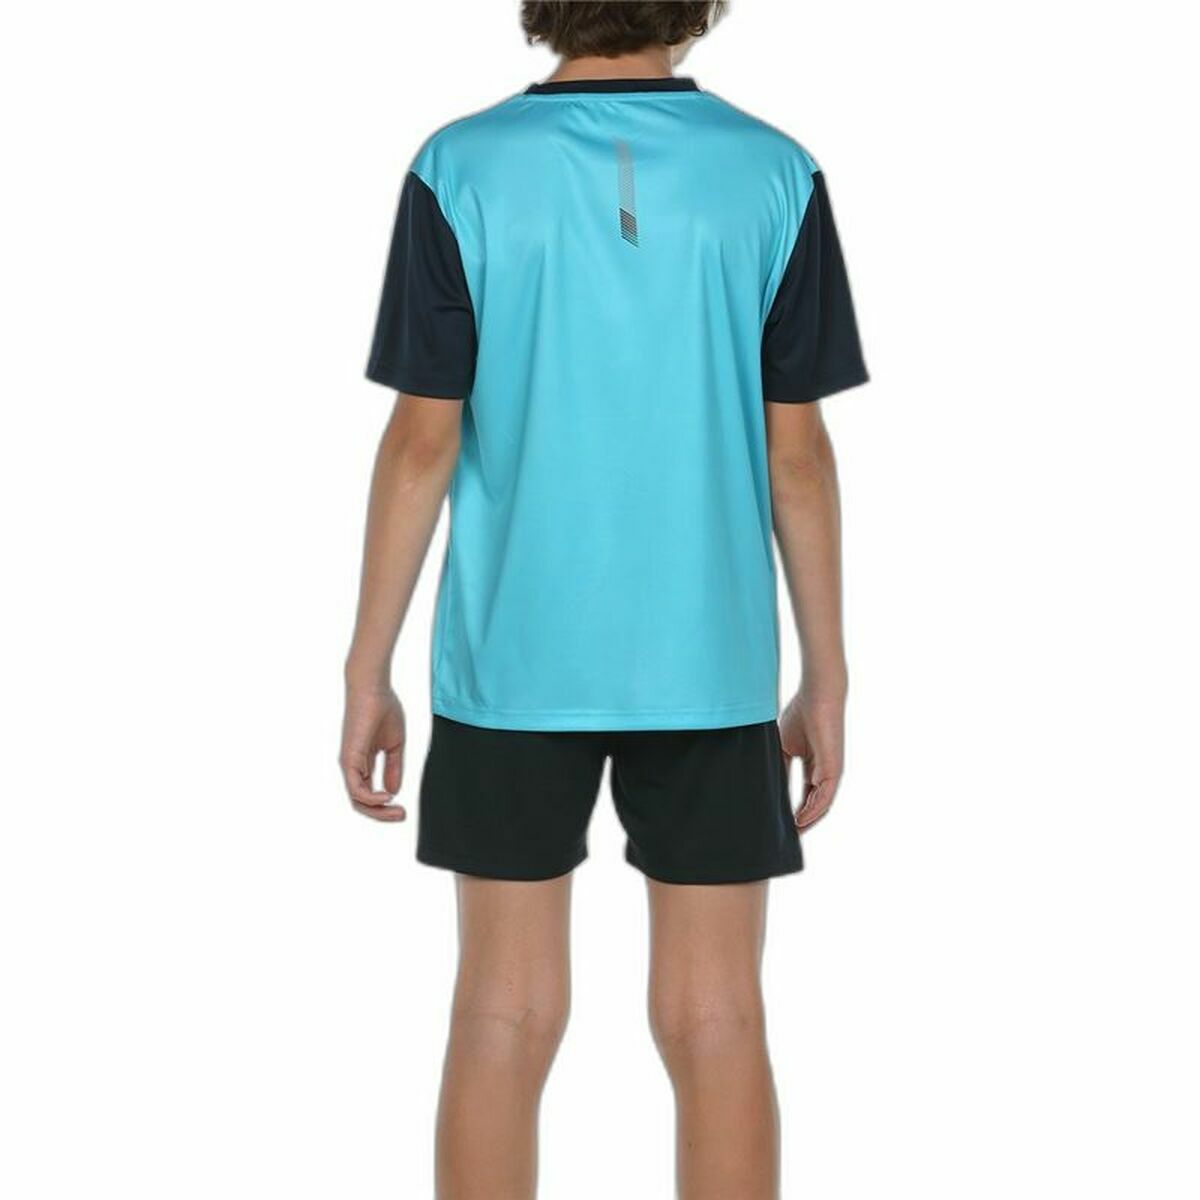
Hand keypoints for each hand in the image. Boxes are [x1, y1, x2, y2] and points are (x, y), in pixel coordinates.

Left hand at [339, 684, 406, 821]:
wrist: (374, 689)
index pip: (369, 794)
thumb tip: (394, 791)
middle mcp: (353, 766)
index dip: (385, 806)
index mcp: (363, 763)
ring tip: (398, 811)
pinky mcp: (349, 759)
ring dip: (378, 811)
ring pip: (357, 800)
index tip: (404, 810)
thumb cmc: (383, 709)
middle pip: (362, 802)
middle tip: (402, 816)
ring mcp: (349, 764)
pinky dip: (372, 798)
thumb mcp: (394, 745)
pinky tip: (388, 796)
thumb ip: (393, 768)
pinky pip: (356, 789)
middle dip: (382, 814)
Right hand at [779, 684, 844, 830]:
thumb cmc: (801, 714)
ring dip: (806, 823)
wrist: (818, 697)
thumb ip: (778, 766)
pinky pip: (824, 799)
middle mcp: (825, 773)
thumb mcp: (783, 746)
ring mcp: (831, 773)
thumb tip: (765, 787)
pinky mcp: (834, 770)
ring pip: (820, 807)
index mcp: (814, 767)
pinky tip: (799, 823)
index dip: (793, 810)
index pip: (805, 795)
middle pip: (814, 806)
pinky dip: (812, 813)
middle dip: (800, 822)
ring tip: (790, 836)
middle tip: (784, 838)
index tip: (779, 824)